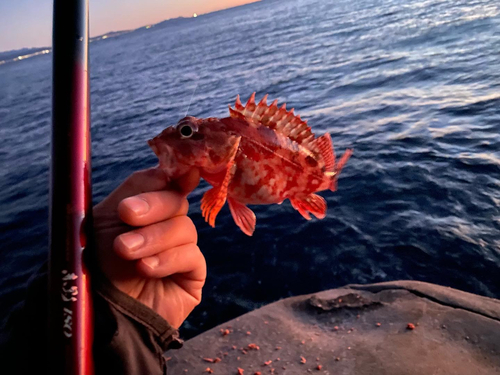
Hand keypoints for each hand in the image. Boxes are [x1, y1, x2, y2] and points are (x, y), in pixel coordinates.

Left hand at [92, 167, 204, 327]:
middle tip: (126, 215)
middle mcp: (166, 226)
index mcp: (147, 209)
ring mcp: (181, 250)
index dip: (176, 175)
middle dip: (152, 206)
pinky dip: (168, 259)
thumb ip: (139, 187)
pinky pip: (192, 256)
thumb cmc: (97, 264)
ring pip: (185, 228)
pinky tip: (146, 269)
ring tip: (125, 252)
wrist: (100, 313)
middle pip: (177, 201)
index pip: (169, 183)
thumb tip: (181, 167)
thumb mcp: (107, 217)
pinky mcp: (193, 274)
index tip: (179, 172)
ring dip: (153, 238)